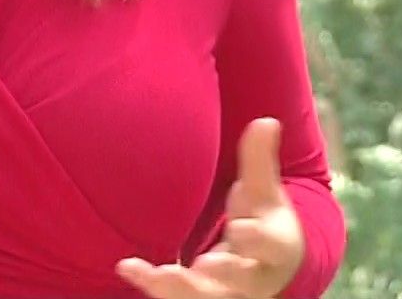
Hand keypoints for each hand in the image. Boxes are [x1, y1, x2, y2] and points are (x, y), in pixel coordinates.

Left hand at [114, 117, 305, 297]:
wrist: (267, 265)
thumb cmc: (263, 220)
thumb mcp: (266, 192)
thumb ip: (259, 160)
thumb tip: (266, 120)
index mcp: (273, 247)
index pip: (269, 245)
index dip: (256, 240)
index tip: (240, 229)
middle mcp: (251, 275)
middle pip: (238, 281)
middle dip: (222, 274)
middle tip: (203, 266)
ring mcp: (225, 289)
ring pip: (205, 297)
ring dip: (181, 289)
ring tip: (156, 276)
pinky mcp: (199, 294)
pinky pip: (176, 297)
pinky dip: (151, 284)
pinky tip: (127, 267)